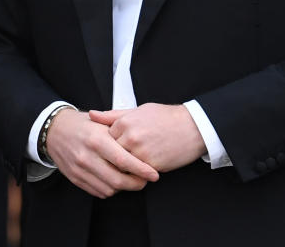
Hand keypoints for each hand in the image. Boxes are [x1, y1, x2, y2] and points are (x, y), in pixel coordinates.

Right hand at [45, 107, 158, 197]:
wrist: (54, 130)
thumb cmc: (82, 125)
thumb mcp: (101, 122)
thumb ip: (120, 134)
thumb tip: (142, 147)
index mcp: (96, 139)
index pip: (123, 161)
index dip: (141, 170)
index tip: (154, 174)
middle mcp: (87, 156)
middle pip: (117, 180)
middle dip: (136, 184)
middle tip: (145, 181)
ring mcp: (79, 169)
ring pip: (109, 189)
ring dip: (123, 188)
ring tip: (130, 180)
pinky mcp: (75, 178)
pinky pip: (98, 191)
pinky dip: (110, 190)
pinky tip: (114, 181)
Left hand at [88, 103, 205, 172]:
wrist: (192, 127)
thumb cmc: (165, 117)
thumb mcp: (138, 110)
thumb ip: (113, 115)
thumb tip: (91, 114)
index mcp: (125, 122)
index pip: (105, 138)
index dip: (109, 144)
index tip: (112, 146)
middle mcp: (130, 137)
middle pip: (111, 153)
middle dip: (112, 157)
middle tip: (116, 159)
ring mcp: (140, 152)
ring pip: (122, 166)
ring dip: (123, 167)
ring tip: (128, 165)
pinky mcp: (151, 165)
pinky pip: (136, 174)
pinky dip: (136, 173)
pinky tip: (140, 169)